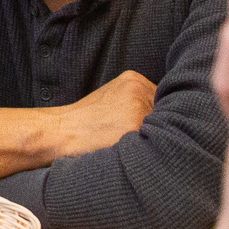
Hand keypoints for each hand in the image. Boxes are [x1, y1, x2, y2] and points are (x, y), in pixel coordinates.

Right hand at [41, 69, 155, 159]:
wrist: (61, 131)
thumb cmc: (86, 120)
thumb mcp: (111, 97)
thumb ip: (137, 99)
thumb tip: (166, 114)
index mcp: (133, 79)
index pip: (162, 97)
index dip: (158, 113)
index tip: (150, 124)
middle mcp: (138, 89)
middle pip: (167, 110)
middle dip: (158, 124)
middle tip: (141, 137)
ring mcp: (137, 108)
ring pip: (162, 126)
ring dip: (154, 137)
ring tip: (134, 144)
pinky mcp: (134, 127)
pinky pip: (153, 140)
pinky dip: (146, 148)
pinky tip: (132, 150)